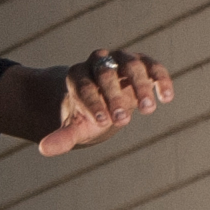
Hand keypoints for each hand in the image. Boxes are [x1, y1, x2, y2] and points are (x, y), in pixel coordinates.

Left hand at [36, 49, 174, 155]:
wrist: (107, 103)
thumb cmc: (89, 116)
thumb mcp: (76, 127)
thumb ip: (62, 137)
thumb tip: (43, 150)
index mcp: (77, 75)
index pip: (83, 86)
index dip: (93, 103)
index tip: (103, 122)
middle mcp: (98, 62)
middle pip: (105, 72)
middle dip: (113, 96)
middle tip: (122, 122)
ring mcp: (121, 59)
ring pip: (130, 65)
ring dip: (140, 86)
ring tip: (148, 110)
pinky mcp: (143, 62)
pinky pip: (152, 66)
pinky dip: (160, 79)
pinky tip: (166, 98)